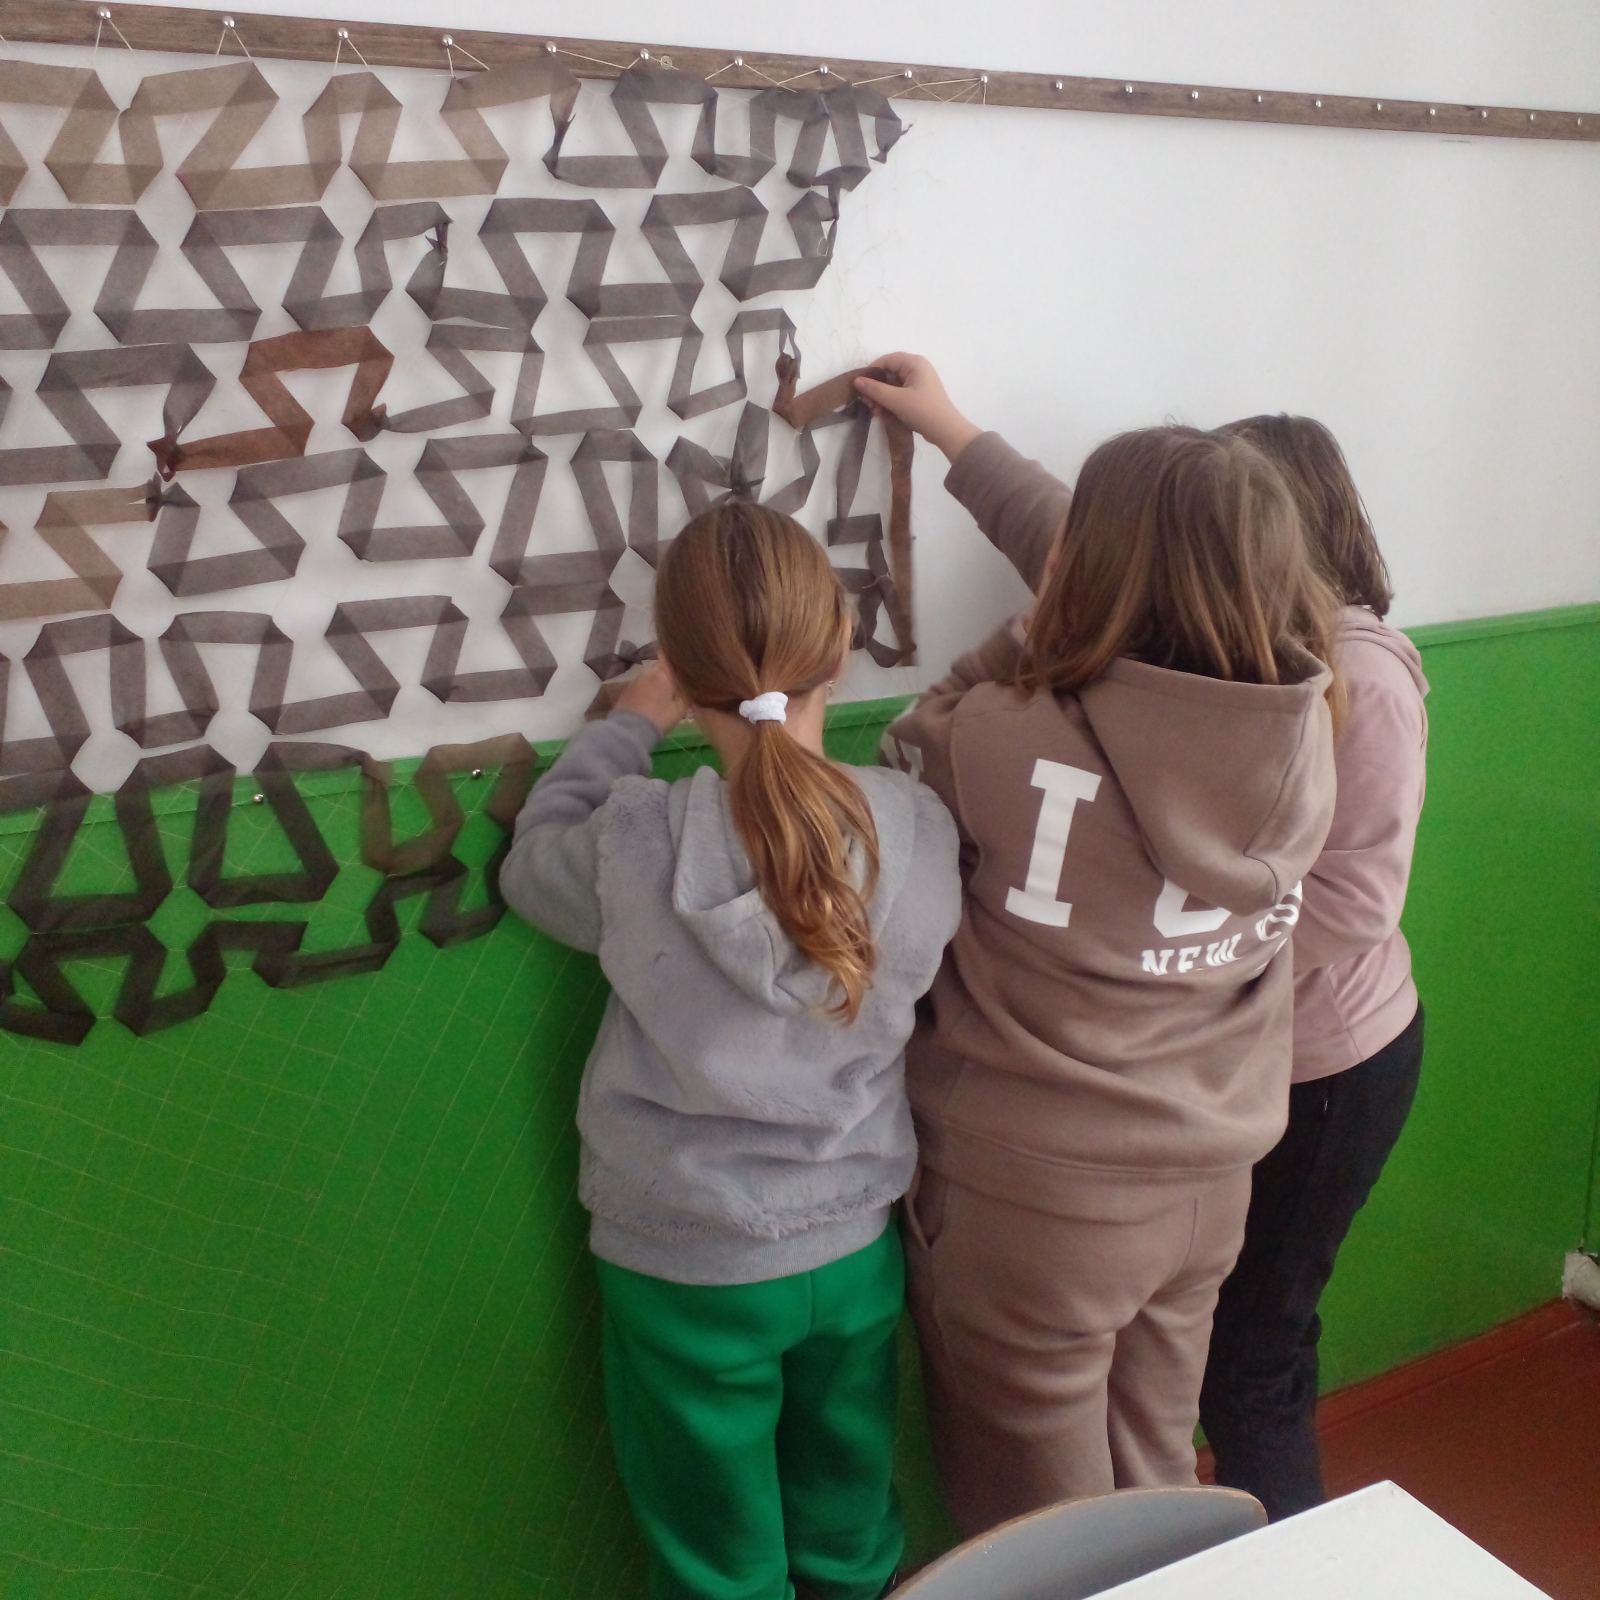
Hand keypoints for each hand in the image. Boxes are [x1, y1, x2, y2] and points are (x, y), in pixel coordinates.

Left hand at [614, 661, 688, 734]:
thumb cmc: (659, 718)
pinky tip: (647, 700)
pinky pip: (640, 684)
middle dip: (666, 674)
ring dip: (655, 682)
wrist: (630, 730)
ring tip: (660, 695)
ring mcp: (635, 680)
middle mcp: (648, 672)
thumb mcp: (679, 710)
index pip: (671, 659)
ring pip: (649, 676)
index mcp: (664, 674)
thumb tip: (690, 686)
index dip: (676, 663)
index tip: (682, 669)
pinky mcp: (626, 689)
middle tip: (673, 686)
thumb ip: (686, 695)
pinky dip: (645, 689)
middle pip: (660, 667)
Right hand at [854, 353, 981, 462]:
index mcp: (914, 363)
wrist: (946, 431)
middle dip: (876, 388)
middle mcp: (917, 368)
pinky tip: (882, 413)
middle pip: (890, 373)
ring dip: (882, 397)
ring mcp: (919, 382)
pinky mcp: (919, 395)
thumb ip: (875, 389)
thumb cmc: (922, 411)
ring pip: (894, 385)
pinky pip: (900, 393)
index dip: (872, 371)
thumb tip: (857, 380)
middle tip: (866, 402)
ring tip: (874, 411)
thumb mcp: (896, 400)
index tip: (860, 386)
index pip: (887, 360)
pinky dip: (890, 401)